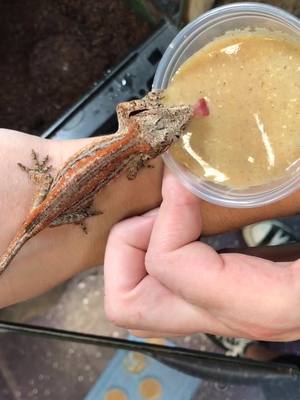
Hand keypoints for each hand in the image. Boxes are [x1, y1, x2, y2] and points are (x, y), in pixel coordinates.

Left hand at [104, 169, 299, 340]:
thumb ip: (285, 183)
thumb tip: (224, 126)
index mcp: (266, 302)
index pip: (172, 270)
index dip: (168, 217)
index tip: (183, 181)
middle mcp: (235, 318)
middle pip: (131, 308)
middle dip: (130, 249)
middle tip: (161, 208)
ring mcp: (228, 312)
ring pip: (142, 302)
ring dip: (140, 250)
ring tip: (171, 210)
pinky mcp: (228, 297)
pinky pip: (169, 285)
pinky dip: (162, 249)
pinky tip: (186, 217)